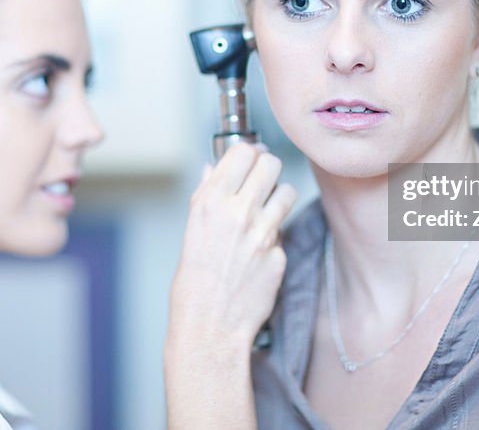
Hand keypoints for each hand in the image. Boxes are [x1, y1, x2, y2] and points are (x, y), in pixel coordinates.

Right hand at [168, 143, 295, 349]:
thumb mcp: (190, 230)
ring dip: (279, 197)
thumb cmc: (193, 283)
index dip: (248, 154)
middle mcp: (238, 212)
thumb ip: (206, 195)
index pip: (243, 152)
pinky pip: (284, 230)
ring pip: (287, 191)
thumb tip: (213, 170)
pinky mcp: (279, 254)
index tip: (249, 160)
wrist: (209, 326)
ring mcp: (263, 233)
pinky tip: (260, 249)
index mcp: (211, 202)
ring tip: (267, 210)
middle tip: (262, 181)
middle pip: (271, 163)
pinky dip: (276, 235)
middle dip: (268, 169)